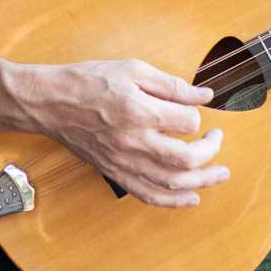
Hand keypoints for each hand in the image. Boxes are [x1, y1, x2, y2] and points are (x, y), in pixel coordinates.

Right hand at [14, 59, 227, 207]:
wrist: (51, 103)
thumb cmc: (89, 81)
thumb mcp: (133, 69)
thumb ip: (171, 85)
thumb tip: (205, 96)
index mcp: (140, 110)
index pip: (188, 121)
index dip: (198, 114)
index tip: (194, 108)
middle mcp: (134, 140)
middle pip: (186, 158)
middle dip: (211, 151)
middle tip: (217, 139)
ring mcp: (124, 161)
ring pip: (171, 183)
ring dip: (202, 181)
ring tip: (219, 174)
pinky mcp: (115, 172)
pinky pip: (148, 194)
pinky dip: (173, 201)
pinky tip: (191, 197)